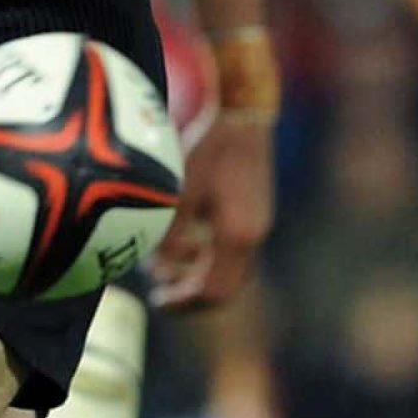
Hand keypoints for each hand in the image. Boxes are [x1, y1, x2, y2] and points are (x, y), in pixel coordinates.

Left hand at [150, 113, 272, 309]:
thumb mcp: (179, 191)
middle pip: (226, 287)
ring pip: (231, 270)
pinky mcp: (255, 211)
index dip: (184, 301)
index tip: (158, 302)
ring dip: (199, 274)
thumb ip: (171, 233)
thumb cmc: (208, 148)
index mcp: (237, 236)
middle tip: (161, 294)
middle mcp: (254, 236)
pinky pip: (233, 249)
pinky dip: (209, 256)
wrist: (241, 115)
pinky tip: (186, 242)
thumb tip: (159, 268)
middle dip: (192, 294)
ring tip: (166, 267)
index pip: (213, 290)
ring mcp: (258, 223)